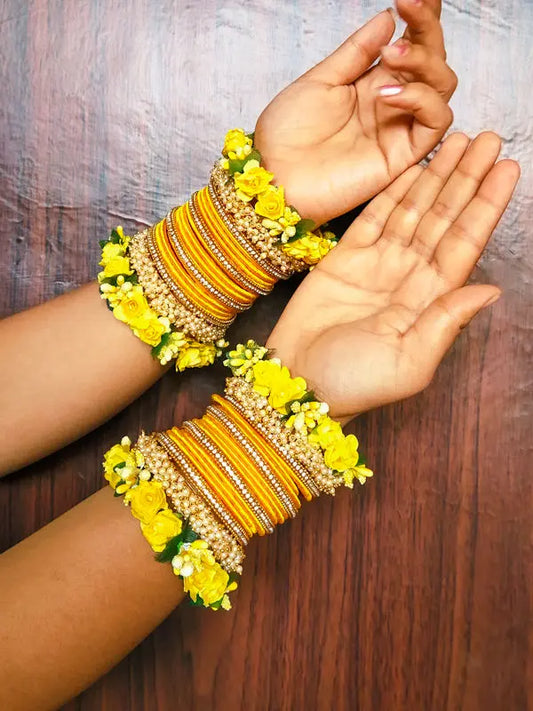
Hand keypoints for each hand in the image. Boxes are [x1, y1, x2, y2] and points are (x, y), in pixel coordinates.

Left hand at [255, 0, 456, 224]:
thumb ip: (356, 52)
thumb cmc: (286, 135)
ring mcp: (398, 129)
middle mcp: (390, 104)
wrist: (273, 178)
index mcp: (371, 83)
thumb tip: (387, 18)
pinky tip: (389, 92)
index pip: (410, 45)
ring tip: (390, 55)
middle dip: (426, 29)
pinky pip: (436, 122)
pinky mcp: (402, 156)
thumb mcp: (319, 80)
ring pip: (442, 87)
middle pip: (433, 61)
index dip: (421, 18)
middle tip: (408, 8)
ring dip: (425, 61)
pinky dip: (422, 99)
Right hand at [266, 132, 519, 420]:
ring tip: (457, 141)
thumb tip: (491, 291)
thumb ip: (447, 322)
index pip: (466, 243)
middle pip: (445, 218)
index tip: (506, 169)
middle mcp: (409, 276)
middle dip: (466, 179)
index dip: (486, 205)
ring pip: (414, 210)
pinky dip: (393, 190)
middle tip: (486, 139)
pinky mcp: (345, 258)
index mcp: (431, 300)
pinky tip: (411, 166)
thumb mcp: (410, 362)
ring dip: (436, 176)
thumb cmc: (355, 383)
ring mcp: (378, 264)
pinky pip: (374, 215)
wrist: (298, 382)